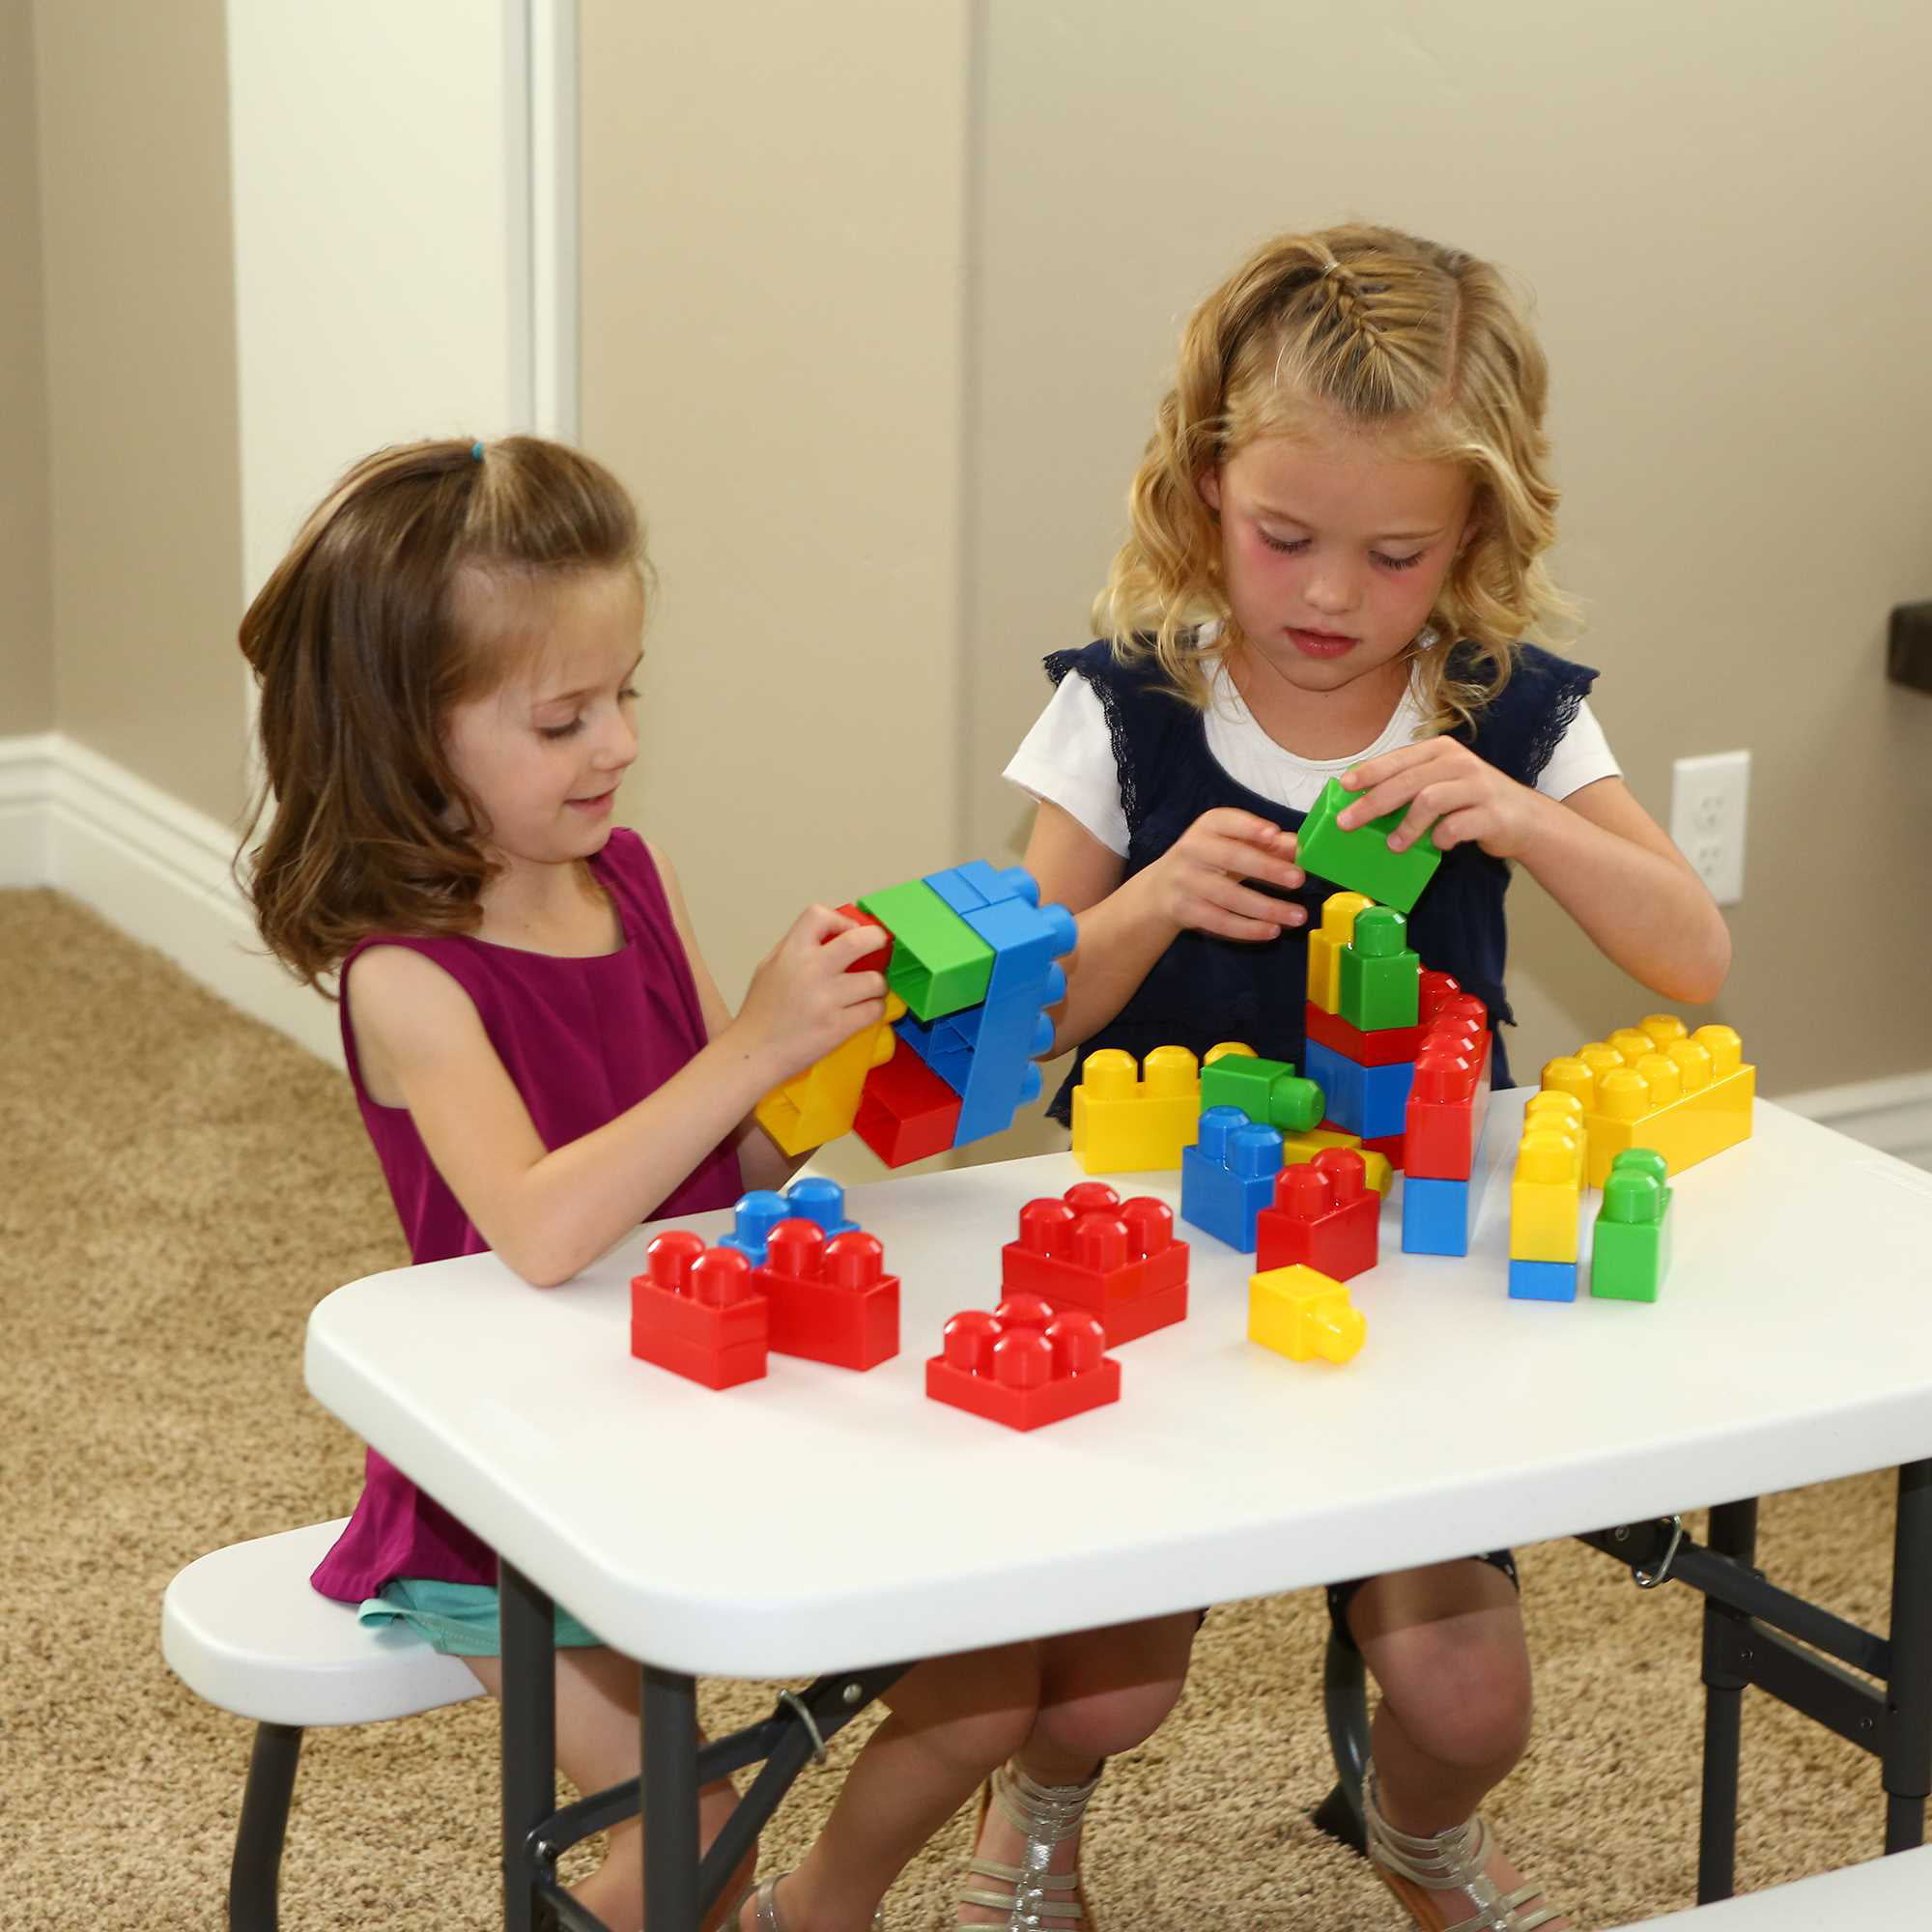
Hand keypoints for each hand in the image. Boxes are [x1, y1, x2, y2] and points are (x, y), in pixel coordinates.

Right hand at [731, 906, 888, 1082]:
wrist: (753, 1053)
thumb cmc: (760, 1013)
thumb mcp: (769, 967)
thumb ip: (797, 948)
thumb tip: (832, 933)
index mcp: (791, 953)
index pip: (820, 915)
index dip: (841, 920)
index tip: (848, 932)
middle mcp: (811, 971)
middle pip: (861, 939)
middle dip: (877, 940)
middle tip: (878, 948)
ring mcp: (826, 999)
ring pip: (876, 980)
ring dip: (877, 986)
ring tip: (868, 991)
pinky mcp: (838, 1027)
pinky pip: (874, 1010)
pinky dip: (873, 1010)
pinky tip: (863, 1011)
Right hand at [1137, 808, 1305, 940]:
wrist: (1161, 890)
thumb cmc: (1210, 861)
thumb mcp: (1232, 845)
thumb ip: (1267, 845)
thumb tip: (1301, 848)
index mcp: (1207, 827)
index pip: (1226, 821)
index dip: (1250, 827)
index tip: (1274, 834)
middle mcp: (1192, 849)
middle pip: (1231, 858)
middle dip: (1267, 869)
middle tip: (1299, 880)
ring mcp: (1186, 881)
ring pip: (1229, 896)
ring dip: (1267, 908)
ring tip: (1298, 916)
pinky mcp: (1184, 909)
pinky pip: (1219, 921)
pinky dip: (1248, 929)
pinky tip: (1272, 931)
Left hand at [1337, 739, 1545, 860]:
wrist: (1525, 818)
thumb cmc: (1472, 801)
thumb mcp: (1441, 783)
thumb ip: (1410, 785)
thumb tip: (1360, 801)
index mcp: (1441, 751)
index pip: (1398, 759)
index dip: (1369, 772)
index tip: (1344, 786)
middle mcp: (1459, 763)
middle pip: (1407, 781)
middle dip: (1373, 803)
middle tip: (1348, 823)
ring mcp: (1477, 787)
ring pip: (1430, 800)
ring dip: (1406, 826)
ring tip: (1393, 845)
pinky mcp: (1491, 814)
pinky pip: (1456, 826)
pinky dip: (1441, 837)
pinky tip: (1437, 844)